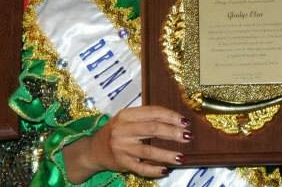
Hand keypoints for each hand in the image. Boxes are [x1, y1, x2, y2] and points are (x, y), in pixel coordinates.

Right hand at [64, 106, 189, 181]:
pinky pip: (141, 168)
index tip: (185, 120)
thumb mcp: (126, 120)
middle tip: (188, 136)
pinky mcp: (122, 163)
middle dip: (172, 132)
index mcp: (125, 115)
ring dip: (167, 155)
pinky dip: (154, 170)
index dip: (170, 115)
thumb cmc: (115, 132)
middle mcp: (122, 130)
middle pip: (152, 129)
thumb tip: (174, 121)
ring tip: (181, 157)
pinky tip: (165, 170)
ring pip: (148, 151)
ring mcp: (121, 147)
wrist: (93, 149)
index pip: (151, 112)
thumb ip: (145, 118)